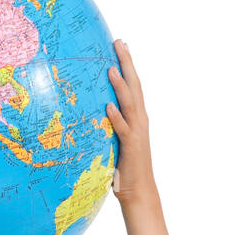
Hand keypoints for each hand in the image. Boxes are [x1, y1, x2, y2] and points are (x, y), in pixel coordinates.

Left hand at [106, 39, 156, 204]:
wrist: (139, 192)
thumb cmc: (124, 168)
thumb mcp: (116, 141)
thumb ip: (109, 125)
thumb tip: (93, 111)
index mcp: (137, 117)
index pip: (133, 85)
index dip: (128, 65)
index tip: (121, 45)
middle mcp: (140, 120)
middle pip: (134, 86)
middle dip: (127, 63)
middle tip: (119, 43)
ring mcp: (137, 133)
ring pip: (129, 104)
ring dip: (120, 86)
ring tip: (111, 68)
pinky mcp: (131, 147)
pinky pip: (122, 129)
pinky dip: (116, 117)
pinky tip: (108, 106)